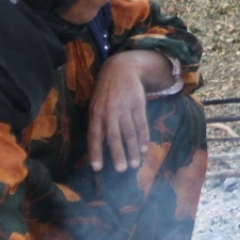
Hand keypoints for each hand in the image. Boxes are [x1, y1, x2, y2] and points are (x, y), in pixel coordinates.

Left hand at [88, 51, 173, 171]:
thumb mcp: (95, 105)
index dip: (96, 152)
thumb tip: (97, 147)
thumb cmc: (106, 92)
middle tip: (122, 170)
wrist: (121, 69)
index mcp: (96, 113)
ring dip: (133, 150)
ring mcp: (125, 108)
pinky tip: (144, 149)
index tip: (98, 168)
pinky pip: (141, 124)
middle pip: (114, 136)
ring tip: (135, 164)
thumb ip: (97, 123)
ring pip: (129, 132)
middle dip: (118, 154)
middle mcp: (109, 112)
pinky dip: (143, 138)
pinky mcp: (138, 104)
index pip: (95, 136)